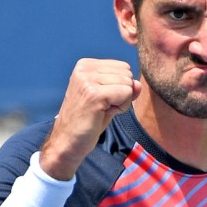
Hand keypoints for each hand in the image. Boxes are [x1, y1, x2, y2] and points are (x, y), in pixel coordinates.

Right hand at [40, 58, 140, 179]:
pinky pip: (126, 94)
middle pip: (127, 74)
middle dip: (122, 93)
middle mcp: (85, 68)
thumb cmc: (88, 120)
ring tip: (101, 111)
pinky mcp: (94, 94)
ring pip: (128, 84)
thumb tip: (138, 83)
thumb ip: (125, 88)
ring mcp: (88, 80)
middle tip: (102, 107)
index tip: (102, 100)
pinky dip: (121, 108)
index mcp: (86, 65)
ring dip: (121, 102)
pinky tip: (104, 114)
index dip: (120, 87)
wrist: (68, 141)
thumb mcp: (109, 99)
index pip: (123, 67)